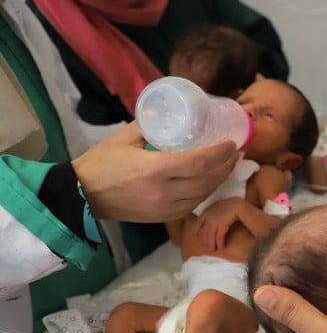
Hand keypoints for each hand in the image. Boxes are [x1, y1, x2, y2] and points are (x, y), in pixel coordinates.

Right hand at [73, 122, 238, 221]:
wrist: (83, 195)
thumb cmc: (102, 162)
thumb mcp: (125, 137)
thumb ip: (151, 125)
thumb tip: (173, 114)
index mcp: (155, 170)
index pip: (199, 162)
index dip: (220, 154)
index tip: (233, 143)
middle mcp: (164, 192)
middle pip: (207, 181)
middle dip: (226, 167)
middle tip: (235, 153)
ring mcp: (164, 208)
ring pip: (203, 195)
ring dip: (218, 181)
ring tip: (227, 166)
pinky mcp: (162, 218)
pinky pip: (192, 206)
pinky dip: (204, 193)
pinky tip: (209, 182)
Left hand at [195, 197, 242, 250]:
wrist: (236, 205)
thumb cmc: (229, 205)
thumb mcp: (216, 206)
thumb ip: (211, 212)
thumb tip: (210, 219)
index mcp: (206, 212)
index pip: (198, 223)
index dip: (197, 230)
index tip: (196, 235)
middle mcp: (208, 218)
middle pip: (204, 232)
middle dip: (205, 241)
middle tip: (207, 247)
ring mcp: (214, 222)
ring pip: (210, 236)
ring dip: (211, 244)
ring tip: (213, 250)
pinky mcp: (222, 225)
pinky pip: (219, 237)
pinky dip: (219, 243)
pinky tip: (221, 247)